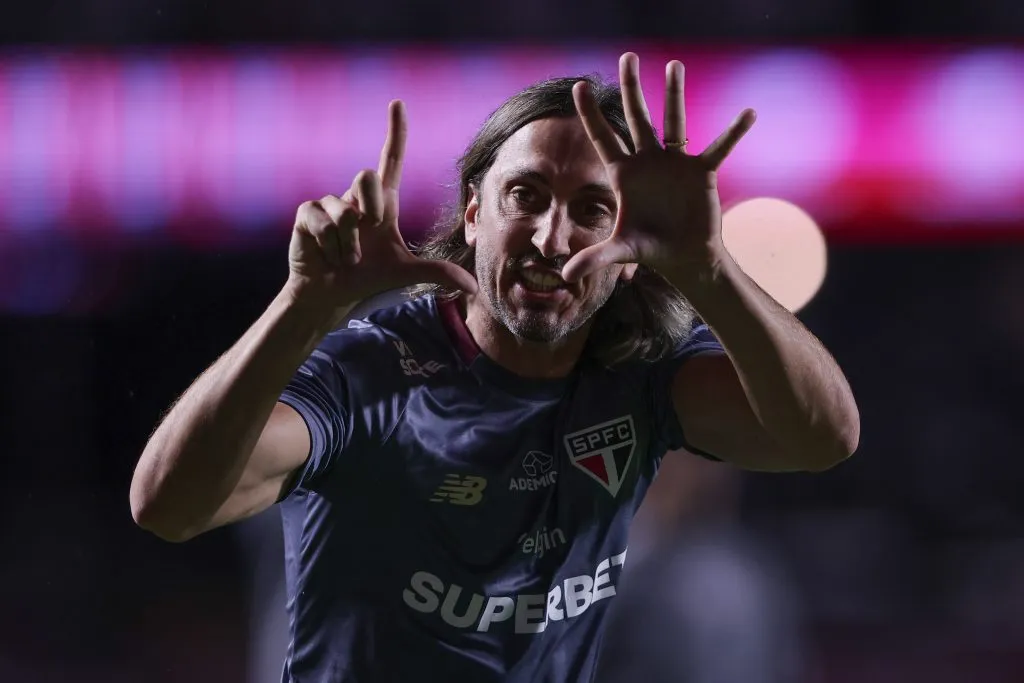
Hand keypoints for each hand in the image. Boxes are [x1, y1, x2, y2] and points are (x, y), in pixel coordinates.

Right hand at [287, 100, 476, 310]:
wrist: (331, 294)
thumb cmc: (367, 279)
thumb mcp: (406, 273)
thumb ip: (439, 273)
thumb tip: (474, 288)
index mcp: (382, 203)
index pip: (391, 159)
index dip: (395, 132)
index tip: (398, 103)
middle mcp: (356, 197)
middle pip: (366, 176)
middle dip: (370, 210)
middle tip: (366, 240)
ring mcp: (329, 203)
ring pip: (345, 211)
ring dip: (350, 245)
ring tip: (346, 258)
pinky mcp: (307, 213)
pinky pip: (323, 223)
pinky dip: (330, 247)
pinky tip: (328, 256)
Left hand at [562, 53, 755, 287]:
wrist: (683, 257)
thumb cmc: (650, 250)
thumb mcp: (620, 252)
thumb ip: (594, 258)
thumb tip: (564, 276)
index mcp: (624, 174)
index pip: (603, 137)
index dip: (590, 113)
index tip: (578, 85)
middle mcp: (648, 161)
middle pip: (636, 117)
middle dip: (630, 88)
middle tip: (626, 57)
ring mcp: (675, 163)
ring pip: (674, 121)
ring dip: (674, 94)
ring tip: (674, 65)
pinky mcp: (701, 172)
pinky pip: (719, 147)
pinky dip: (733, 133)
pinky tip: (748, 113)